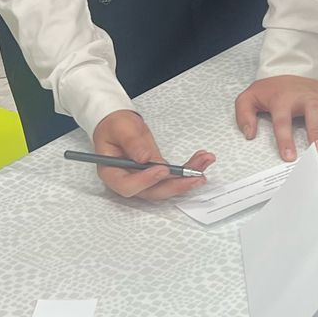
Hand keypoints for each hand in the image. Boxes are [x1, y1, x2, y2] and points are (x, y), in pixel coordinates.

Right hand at [93, 109, 213, 200]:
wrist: (120, 125)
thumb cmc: (115, 126)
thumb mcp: (121, 128)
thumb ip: (131, 142)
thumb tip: (144, 158)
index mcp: (112, 173)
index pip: (127, 186)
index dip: (146, 181)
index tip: (162, 169)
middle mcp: (129, 180)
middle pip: (153, 191)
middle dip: (176, 184)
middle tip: (195, 175)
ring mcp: (145, 179)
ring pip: (168, 185)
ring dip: (188, 176)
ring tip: (205, 161)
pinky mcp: (157, 173)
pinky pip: (174, 176)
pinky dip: (189, 168)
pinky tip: (202, 161)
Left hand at [234, 75, 317, 160]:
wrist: (285, 70)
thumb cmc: (269, 90)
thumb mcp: (248, 99)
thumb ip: (244, 116)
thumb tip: (250, 134)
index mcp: (283, 100)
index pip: (283, 121)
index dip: (286, 139)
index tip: (290, 157)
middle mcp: (304, 97)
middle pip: (312, 111)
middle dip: (316, 130)